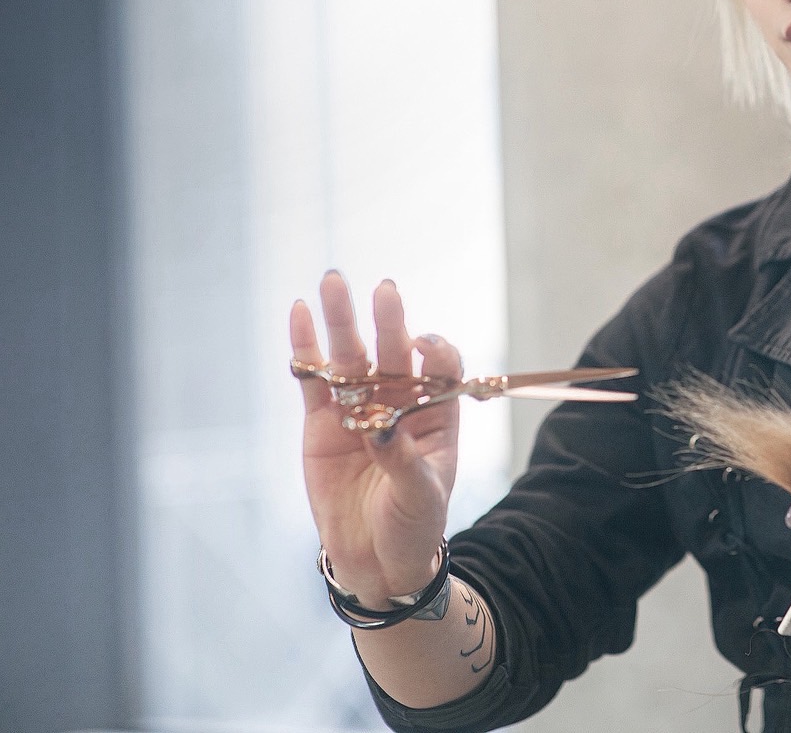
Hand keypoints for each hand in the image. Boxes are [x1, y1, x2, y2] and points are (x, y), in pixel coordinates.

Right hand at [290, 271, 459, 608]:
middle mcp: (398, 402)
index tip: (422, 346)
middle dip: (389, 322)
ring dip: (342, 321)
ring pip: (350, 358)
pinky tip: (300, 313)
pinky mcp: (321, 424)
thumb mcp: (419, 494)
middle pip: (392, 352)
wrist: (375, 559)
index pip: (440, 367)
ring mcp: (358, 409)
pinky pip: (314, 381)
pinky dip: (306, 349)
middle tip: (384, 289)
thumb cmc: (413, 524)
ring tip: (333, 281)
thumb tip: (380, 428)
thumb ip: (401, 459)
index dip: (433, 351)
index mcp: (436, 413)